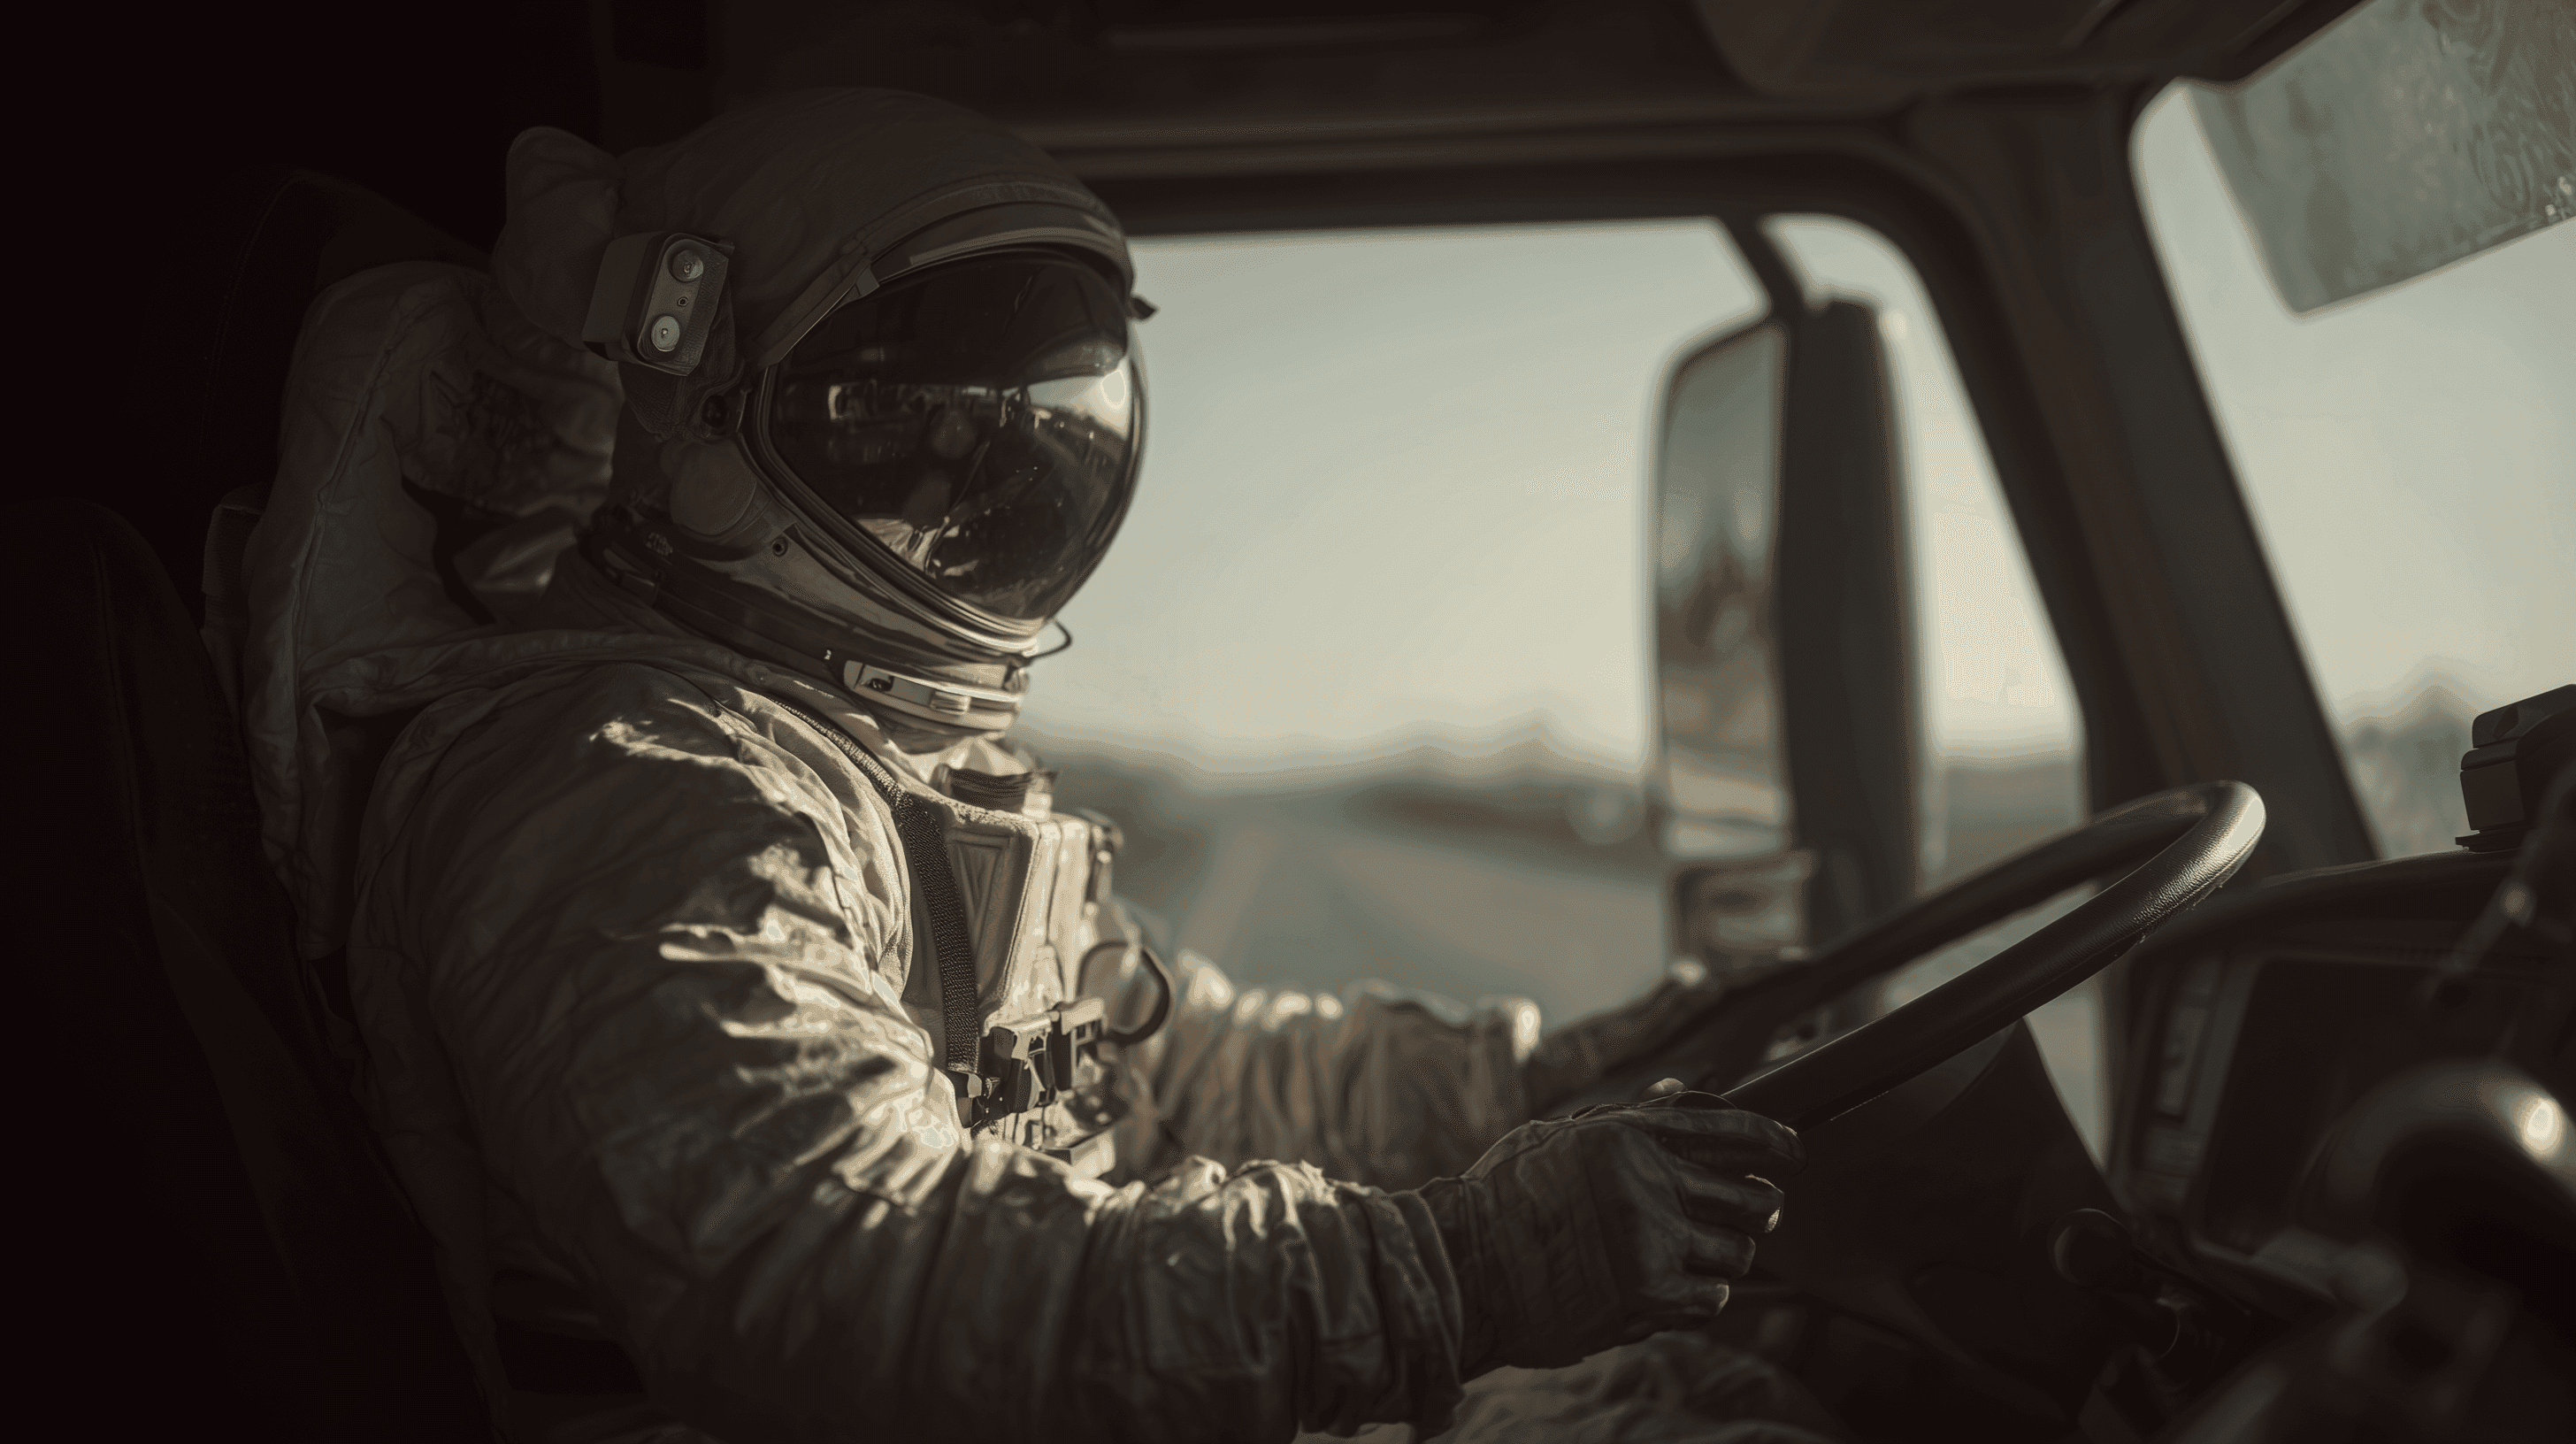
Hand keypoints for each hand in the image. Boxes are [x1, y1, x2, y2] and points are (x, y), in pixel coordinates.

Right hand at [1414, 1087, 1800, 1375]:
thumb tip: (1677, 1090)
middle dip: (1758, 1206)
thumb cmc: (1506, 1199)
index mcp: (1627, 1136)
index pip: (1730, 1130)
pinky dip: (1701, 1294)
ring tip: (1693, 1253)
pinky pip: (1714, 1297)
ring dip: (1725, 1255)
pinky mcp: (1648, 1296)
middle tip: (1750, 1213)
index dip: (1775, 1141)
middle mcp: (1646, 1184)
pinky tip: (1670, 1284)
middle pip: (1752, 1197)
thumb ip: (1626, 1119)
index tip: (1793, 1152)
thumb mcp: (1560, 1139)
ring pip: (1739, 1252)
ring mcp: (1651, 1242)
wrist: (1466, 1269)